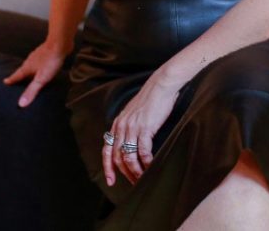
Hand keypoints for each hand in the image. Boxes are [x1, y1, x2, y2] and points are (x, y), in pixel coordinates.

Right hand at [3, 41, 66, 107]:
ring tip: (28, 74)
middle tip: (16, 79)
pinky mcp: (46, 52)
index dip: (11, 80)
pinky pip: (39, 60)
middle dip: (19, 75)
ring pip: (30, 64)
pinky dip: (38, 65)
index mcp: (27, 67)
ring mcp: (38, 56)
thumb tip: (21, 103)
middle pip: (22, 69)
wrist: (60, 43)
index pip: (16, 75)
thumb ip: (32, 91)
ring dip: (29, 70)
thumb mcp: (41, 79)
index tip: (5, 82)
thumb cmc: (50, 60)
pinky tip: (42, 66)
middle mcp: (30, 60)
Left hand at [103, 71, 180, 186]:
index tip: (110, 181)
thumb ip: (129, 127)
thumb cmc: (151, 100)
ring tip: (143, 178)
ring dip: (136, 171)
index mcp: (118, 124)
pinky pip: (143, 151)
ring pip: (129, 157)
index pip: (107, 150)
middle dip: (125, 173)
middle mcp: (122, 126)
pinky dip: (147, 162)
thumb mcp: (134, 113)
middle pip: (118, 157)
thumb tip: (130, 144)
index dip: (107, 167)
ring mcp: (132, 127)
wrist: (161, 86)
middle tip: (134, 183)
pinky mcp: (145, 127)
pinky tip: (151, 167)